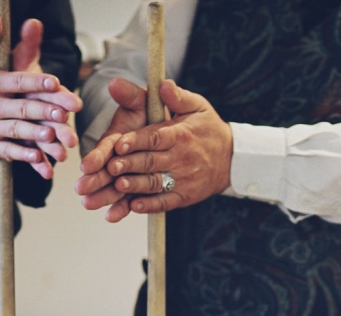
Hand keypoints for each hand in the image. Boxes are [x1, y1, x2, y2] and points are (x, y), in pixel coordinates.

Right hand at [0, 14, 80, 178]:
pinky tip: (38, 157)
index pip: (17, 81)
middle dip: (43, 111)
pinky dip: (22, 155)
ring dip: (34, 134)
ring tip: (52, 135)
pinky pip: (7, 152)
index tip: (55, 82)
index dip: (36, 83)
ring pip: (16, 130)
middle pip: (21, 108)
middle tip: (64, 113)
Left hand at [75, 79, 232, 221]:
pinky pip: (165, 202)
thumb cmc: (208, 129)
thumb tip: (162, 84)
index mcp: (180, 134)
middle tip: (109, 167)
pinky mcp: (184, 196)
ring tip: (117, 186)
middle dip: (129, 165)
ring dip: (135, 186)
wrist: (231, 159)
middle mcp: (181, 158)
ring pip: (155, 183)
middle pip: (151, 162)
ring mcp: (183, 180)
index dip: (136, 141)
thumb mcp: (198, 106)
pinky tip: (133, 206)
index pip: (155, 137)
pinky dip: (149, 205)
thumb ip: (177, 96)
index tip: (118, 144)